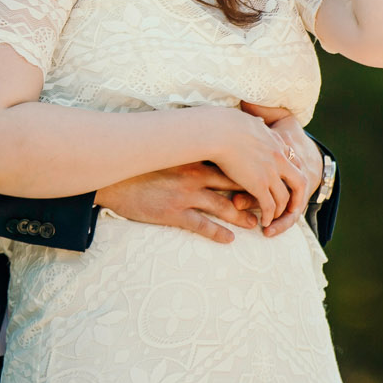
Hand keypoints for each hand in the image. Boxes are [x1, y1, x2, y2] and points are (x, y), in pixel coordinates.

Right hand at [93, 163, 259, 244]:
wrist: (113, 177)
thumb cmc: (140, 161)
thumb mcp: (167, 149)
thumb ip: (189, 148)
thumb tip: (205, 142)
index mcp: (194, 158)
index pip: (231, 163)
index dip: (250, 170)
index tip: (264, 176)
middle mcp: (195, 175)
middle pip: (234, 185)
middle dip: (254, 195)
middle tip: (269, 203)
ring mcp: (185, 195)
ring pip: (223, 207)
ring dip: (242, 216)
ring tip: (255, 223)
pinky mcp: (173, 213)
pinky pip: (202, 226)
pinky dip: (219, 233)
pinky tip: (229, 239)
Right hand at [208, 107, 311, 227]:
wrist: (218, 130)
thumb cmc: (223, 122)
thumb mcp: (246, 119)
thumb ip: (253, 124)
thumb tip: (251, 119)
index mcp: (275, 141)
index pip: (290, 159)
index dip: (288, 172)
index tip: (282, 180)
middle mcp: (278, 158)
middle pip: (299, 181)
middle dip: (297, 196)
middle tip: (291, 206)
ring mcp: (270, 172)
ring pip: (284, 197)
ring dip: (281, 210)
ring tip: (274, 217)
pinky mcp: (259, 185)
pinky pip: (269, 206)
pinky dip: (269, 216)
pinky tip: (264, 222)